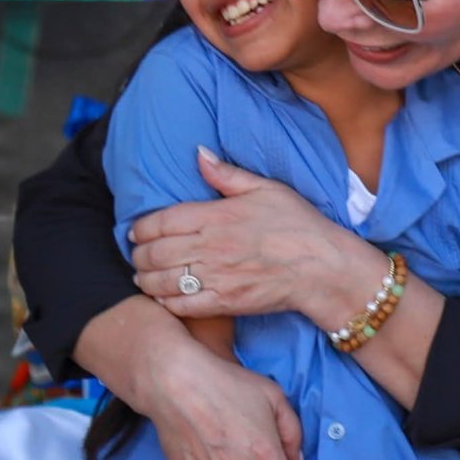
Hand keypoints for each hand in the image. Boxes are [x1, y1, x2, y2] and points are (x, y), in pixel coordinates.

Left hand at [130, 150, 345, 318]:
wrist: (322, 267)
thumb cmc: (299, 225)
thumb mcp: (266, 188)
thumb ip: (227, 174)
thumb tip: (199, 153)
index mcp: (216, 216)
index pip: (162, 221)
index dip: (142, 228)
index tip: (137, 231)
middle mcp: (210, 247)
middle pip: (155, 252)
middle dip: (139, 255)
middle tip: (138, 255)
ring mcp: (216, 277)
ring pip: (162, 280)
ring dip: (146, 279)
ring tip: (144, 276)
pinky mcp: (224, 302)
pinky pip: (181, 305)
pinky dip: (165, 302)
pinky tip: (163, 297)